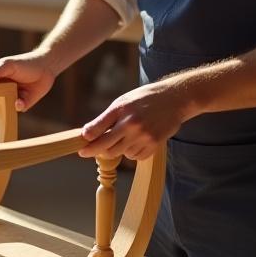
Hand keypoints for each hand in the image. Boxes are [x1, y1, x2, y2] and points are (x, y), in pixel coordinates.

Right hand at [0, 51, 58, 114]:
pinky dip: (18, 106)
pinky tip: (20, 101)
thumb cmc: (24, 63)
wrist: (46, 67)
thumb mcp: (7, 66)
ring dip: (4, 109)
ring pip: (4, 108)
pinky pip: (17, 109)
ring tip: (9, 103)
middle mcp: (2, 91)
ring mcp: (13, 98)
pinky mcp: (24, 103)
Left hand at [78, 82, 197, 160]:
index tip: (80, 147)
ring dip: (118, 150)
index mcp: (121, 109)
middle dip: (95, 151)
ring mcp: (143, 135)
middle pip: (106, 147)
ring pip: (121, 154)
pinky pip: (135, 157)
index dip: (86, 140)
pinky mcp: (154, 144)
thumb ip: (106, 118)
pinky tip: (137, 141)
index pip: (97, 129)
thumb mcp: (123, 102)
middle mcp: (131, 123)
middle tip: (87, 152)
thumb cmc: (145, 99)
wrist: (174, 99)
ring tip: (125, 137)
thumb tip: (87, 134)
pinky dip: (132, 153)